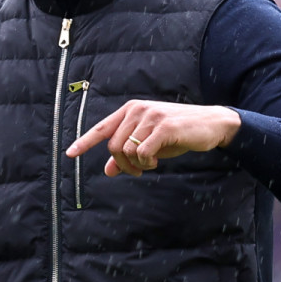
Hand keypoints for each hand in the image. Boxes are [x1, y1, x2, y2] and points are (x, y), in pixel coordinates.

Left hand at [65, 100, 240, 176]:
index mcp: (130, 111)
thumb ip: (128, 154)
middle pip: (113, 146)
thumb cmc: (178, 133)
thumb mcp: (150, 143)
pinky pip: (142, 153)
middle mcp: (137, 110)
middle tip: (137, 171)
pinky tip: (157, 160)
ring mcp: (150, 116)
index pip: (101, 128)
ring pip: (126, 150)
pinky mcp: (163, 127)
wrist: (211, 124)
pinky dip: (147, 163)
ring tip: (150, 164)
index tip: (69, 154)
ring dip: (136, 165)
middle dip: (122, 164)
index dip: (84, 142)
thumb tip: (108, 170)